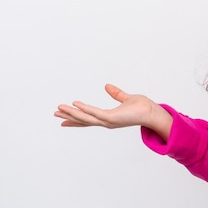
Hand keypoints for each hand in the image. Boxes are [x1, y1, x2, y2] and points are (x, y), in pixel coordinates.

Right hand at [54, 84, 172, 140]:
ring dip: (72, 113)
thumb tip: (107, 86)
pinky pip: (95, 113)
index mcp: (108, 118)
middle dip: (69, 117)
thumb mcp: (126, 98)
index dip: (76, 119)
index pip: (89, 119)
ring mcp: (108, 121)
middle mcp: (106, 122)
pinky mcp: (112, 119)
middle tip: (55, 114)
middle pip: (83, 120)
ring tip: (59, 108)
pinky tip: (75, 104)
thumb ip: (116, 93)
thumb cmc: (142, 107)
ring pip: (85, 118)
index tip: (63, 120)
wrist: (153, 112)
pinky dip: (84, 109)